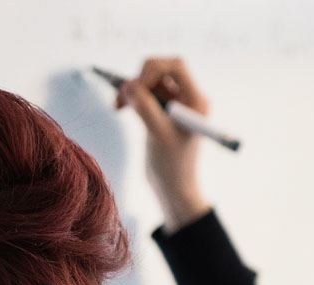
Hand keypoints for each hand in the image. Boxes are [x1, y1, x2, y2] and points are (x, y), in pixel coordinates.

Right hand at [115, 57, 211, 230]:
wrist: (173, 188)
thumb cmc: (171, 165)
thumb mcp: (157, 134)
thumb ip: (144, 106)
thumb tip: (127, 85)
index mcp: (196, 100)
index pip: (176, 66)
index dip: (153, 69)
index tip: (136, 87)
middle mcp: (188, 98)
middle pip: (162, 71)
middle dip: (139, 80)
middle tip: (122, 97)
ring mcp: (175, 106)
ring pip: (151, 83)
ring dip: (132, 90)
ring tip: (117, 106)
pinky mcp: (163, 114)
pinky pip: (146, 95)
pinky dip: (132, 98)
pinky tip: (120, 108)